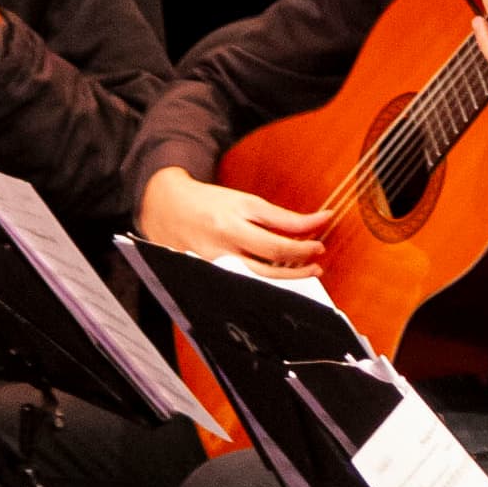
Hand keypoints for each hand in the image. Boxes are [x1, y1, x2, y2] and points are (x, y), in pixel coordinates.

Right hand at [138, 166, 331, 274]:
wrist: (164, 208)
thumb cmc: (209, 203)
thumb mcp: (244, 202)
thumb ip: (278, 217)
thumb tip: (314, 224)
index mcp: (235, 217)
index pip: (280, 230)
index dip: (307, 234)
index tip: (323, 233)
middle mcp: (225, 241)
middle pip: (272, 257)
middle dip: (301, 259)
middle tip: (318, 256)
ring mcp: (215, 262)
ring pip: (259, 277)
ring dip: (289, 277)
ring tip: (307, 270)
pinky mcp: (207, 276)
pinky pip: (242, 284)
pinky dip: (264, 284)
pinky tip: (277, 281)